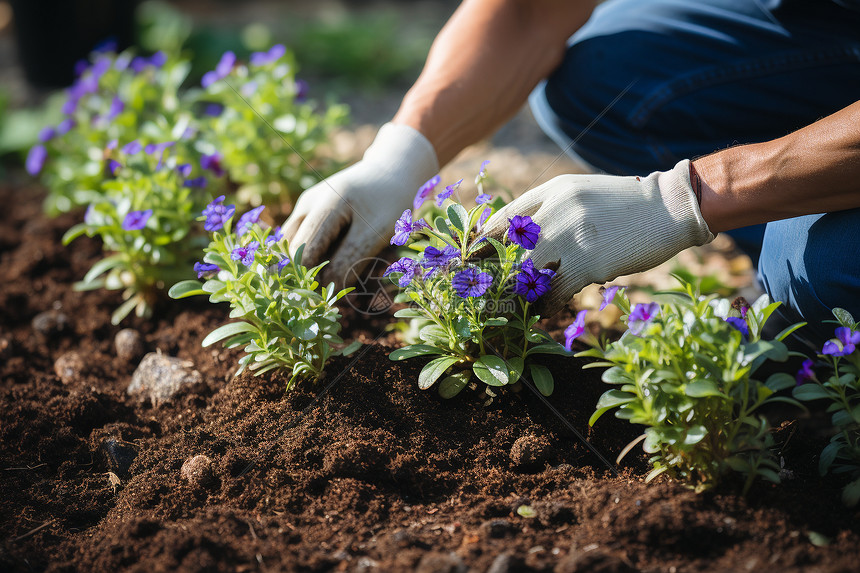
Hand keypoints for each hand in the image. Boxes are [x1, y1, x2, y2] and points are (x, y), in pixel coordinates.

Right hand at [281, 123, 437, 288]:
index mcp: (326, 204)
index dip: (310, 279)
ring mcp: (305, 206)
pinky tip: (338, 260)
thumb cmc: (391, 203)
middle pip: (294, 251)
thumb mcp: (377, 233)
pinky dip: (316, 256)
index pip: (304, 251)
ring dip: (311, 266)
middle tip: (334, 293)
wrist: (393, 172)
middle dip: (310, 274)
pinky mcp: (308, 212)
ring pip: (295, 247)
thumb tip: (325, 291)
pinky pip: (304, 241)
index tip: (327, 300)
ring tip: (339, 274)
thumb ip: (351, 260)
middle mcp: (308, 203)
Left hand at [480, 159, 713, 314]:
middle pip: (506, 251)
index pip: (501, 220)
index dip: (480, 246)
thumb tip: (513, 238)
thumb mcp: (579, 193)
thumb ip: (547, 209)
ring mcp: (571, 236)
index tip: (468, 264)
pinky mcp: (589, 261)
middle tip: (481, 293)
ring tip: (509, 309)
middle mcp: (555, 211)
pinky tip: (542, 312)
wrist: (669, 207)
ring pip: (527, 274)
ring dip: (516, 295)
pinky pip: (554, 291)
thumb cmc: (621, 206)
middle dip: (491, 274)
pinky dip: (545, 305)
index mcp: (550, 192)